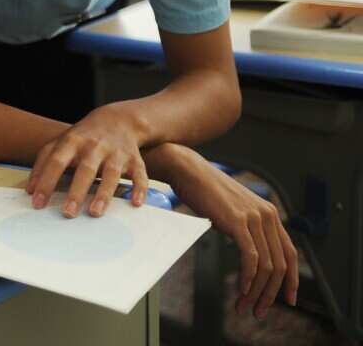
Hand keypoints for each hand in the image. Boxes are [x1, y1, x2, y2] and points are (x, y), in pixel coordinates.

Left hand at [27, 104, 148, 217]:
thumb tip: (30, 190)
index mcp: (72, 141)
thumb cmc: (82, 137)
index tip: (38, 203)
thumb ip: (42, 163)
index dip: (46, 181)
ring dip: (104, 193)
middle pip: (85, 169)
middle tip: (67, 213)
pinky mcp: (134, 160)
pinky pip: (139, 174)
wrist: (118, 120)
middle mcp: (95, 146)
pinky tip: (135, 203)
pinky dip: (139, 188)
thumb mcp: (60, 143)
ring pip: (111, 173)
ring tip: (95, 213)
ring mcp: (116, 153)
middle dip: (76, 192)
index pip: (56, 162)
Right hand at [155, 144, 297, 317]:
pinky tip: (241, 289)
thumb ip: (247, 228)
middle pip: (280, 264)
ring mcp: (254, 218)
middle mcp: (268, 215)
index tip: (287, 298)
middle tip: (258, 309)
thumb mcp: (234, 210)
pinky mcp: (238, 221)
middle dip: (271, 292)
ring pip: (266, 265)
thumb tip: (250, 254)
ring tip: (245, 305)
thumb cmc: (205, 191)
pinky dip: (248, 278)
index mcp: (270, 214)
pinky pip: (250, 257)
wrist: (188, 170)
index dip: (291, 280)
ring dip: (257, 290)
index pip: (290, 253)